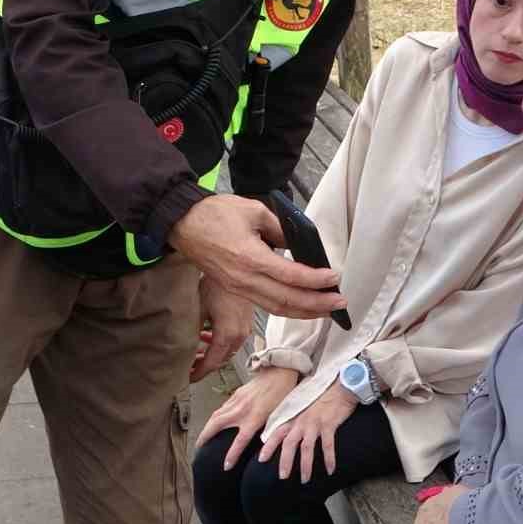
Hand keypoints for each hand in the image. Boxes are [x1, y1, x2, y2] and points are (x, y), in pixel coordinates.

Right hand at [170, 195, 345, 318]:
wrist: (182, 223)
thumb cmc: (216, 213)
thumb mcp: (254, 211)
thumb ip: (281, 229)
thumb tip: (300, 246)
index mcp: (249, 258)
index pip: (290, 276)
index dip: (315, 280)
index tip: (334, 277)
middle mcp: (244, 280)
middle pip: (286, 300)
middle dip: (317, 304)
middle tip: (340, 301)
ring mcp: (238, 288)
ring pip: (276, 308)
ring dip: (304, 311)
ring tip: (328, 310)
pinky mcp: (235, 289)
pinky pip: (265, 304)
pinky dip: (287, 309)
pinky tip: (303, 307)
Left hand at [190, 280, 253, 382]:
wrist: (236, 269)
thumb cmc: (217, 285)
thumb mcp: (198, 310)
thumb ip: (192, 332)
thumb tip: (183, 346)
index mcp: (227, 335)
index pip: (211, 363)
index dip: (199, 373)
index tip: (189, 377)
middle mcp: (239, 335)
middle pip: (221, 360)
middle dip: (205, 365)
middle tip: (190, 366)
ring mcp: (245, 328)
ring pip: (228, 351)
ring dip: (212, 353)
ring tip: (197, 351)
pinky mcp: (246, 321)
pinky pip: (233, 340)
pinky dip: (220, 343)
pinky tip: (209, 335)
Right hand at [195, 366, 298, 469]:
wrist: (280, 371)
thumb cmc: (284, 394)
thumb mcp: (281, 416)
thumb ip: (271, 431)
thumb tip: (266, 447)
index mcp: (255, 417)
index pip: (240, 441)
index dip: (232, 455)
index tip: (225, 466)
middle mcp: (242, 410)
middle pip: (216, 425)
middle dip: (205, 437)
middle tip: (198, 448)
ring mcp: (237, 401)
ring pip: (216, 415)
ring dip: (207, 427)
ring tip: (202, 438)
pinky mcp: (236, 394)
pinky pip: (222, 408)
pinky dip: (215, 417)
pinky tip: (214, 422)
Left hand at [258, 382, 357, 482]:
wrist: (341, 387)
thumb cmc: (323, 399)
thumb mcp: (305, 408)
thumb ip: (296, 419)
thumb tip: (288, 432)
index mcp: (295, 418)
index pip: (277, 433)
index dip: (269, 446)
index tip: (261, 459)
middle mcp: (302, 421)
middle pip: (289, 444)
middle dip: (285, 461)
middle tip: (282, 477)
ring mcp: (315, 423)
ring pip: (307, 448)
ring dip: (305, 466)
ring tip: (304, 480)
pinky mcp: (329, 424)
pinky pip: (328, 445)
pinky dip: (329, 459)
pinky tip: (331, 470)